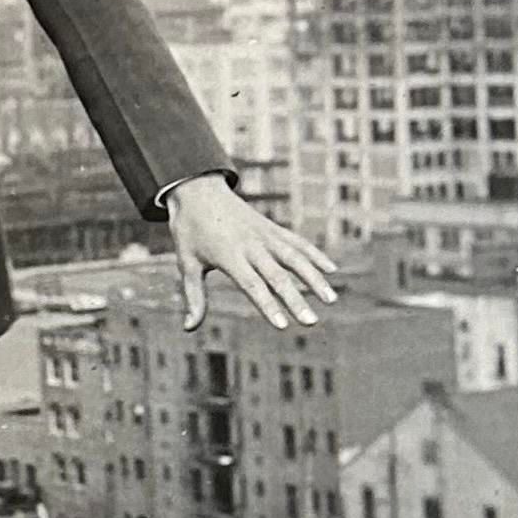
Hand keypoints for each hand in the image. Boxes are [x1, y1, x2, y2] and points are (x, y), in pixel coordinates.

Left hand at [165, 172, 338, 331]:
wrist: (198, 189)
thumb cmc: (190, 231)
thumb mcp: (186, 264)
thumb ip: (194, 297)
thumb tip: (189, 328)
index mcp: (229, 256)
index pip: (252, 285)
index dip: (268, 306)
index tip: (283, 325)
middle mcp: (252, 245)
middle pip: (278, 276)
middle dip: (296, 300)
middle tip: (311, 323)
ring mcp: (265, 235)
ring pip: (295, 258)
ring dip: (314, 278)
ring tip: (331, 300)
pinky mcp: (272, 228)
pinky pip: (298, 242)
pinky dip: (315, 255)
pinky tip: (332, 270)